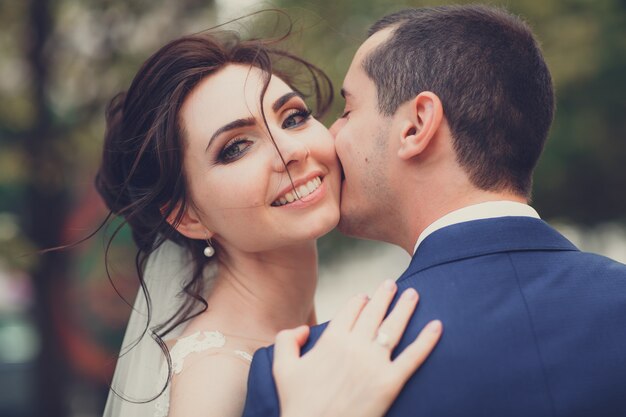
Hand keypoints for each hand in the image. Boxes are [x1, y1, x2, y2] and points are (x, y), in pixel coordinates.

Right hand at [274, 280, 441, 416]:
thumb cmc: (298, 403)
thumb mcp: (282, 368)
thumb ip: (287, 340)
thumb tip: (303, 329)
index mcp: (331, 340)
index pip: (350, 310)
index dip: (359, 300)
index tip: (365, 296)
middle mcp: (355, 346)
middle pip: (374, 313)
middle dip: (384, 295)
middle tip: (392, 284)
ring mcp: (375, 363)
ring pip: (394, 327)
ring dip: (405, 308)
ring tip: (413, 293)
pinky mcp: (391, 383)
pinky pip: (413, 357)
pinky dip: (427, 340)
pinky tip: (438, 325)